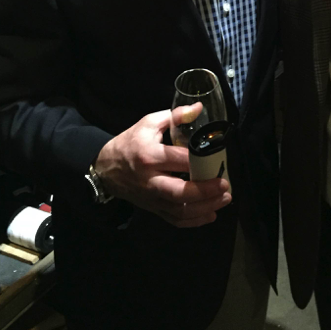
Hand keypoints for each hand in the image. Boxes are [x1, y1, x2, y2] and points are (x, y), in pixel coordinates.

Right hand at [94, 105, 230, 227]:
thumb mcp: (148, 123)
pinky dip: (193, 221)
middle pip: (179, 192)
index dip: (201, 160)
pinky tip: (210, 214)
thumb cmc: (130, 143)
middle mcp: (150, 180)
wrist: (105, 169)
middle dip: (205, 191)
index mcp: (150, 156)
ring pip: (179, 210)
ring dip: (205, 208)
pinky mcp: (153, 209)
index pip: (179, 160)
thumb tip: (198, 108)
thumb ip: (175, 116)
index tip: (219, 158)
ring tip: (224, 199)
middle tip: (225, 185)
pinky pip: (174, 219)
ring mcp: (151, 198)